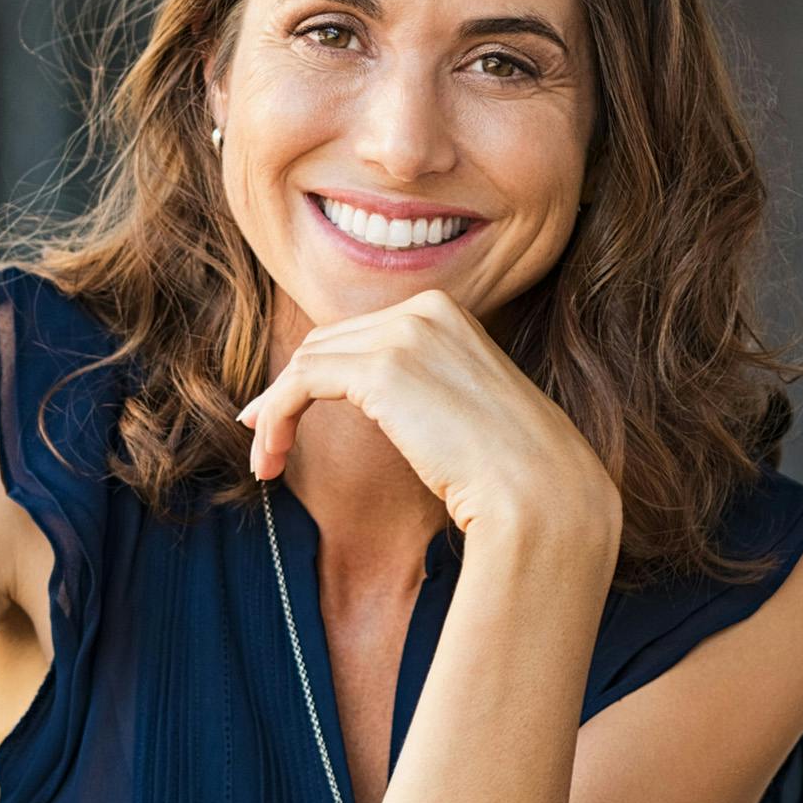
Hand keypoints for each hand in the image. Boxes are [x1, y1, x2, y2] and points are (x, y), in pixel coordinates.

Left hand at [237, 287, 620, 538]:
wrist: (538, 493)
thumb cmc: (509, 469)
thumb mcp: (461, 408)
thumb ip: (419, 389)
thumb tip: (371, 400)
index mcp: (447, 312)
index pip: (358, 334)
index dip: (313, 374)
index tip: (283, 416)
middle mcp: (425, 310)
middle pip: (327, 343)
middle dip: (286, 391)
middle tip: (263, 441)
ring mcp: (404, 333)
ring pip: (306, 362)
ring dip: (274, 414)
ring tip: (265, 463)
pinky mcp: (382, 369)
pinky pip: (301, 384)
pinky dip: (275, 418)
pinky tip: (269, 457)